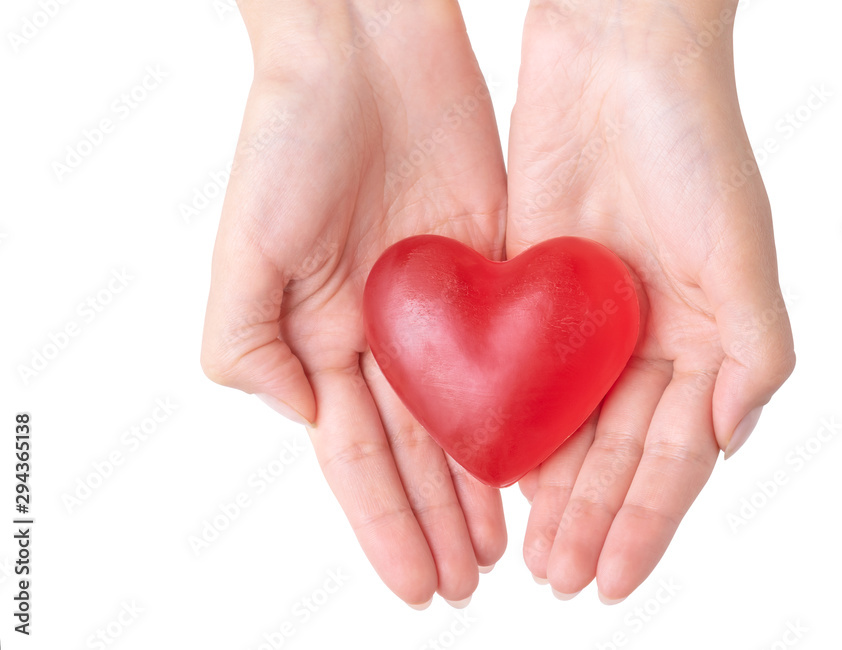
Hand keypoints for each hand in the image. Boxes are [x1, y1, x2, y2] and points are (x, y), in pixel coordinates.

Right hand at [201, 0, 506, 607]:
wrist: (370, 47)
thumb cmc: (294, 135)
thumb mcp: (247, 245)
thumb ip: (249, 345)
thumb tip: (303, 419)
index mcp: (319, 337)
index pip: (356, 455)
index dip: (385, 522)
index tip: (416, 584)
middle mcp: (380, 333)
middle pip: (414, 450)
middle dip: (436, 522)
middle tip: (466, 586)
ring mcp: (437, 307)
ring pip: (465, 416)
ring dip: (479, 486)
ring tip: (502, 550)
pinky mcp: (490, 269)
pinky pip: (508, 356)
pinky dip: (521, 412)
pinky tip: (537, 461)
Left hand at [506, 0, 794, 601]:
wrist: (614, 55)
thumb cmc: (690, 142)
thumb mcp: (738, 249)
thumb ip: (752, 350)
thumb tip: (729, 442)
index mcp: (704, 337)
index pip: (674, 452)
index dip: (646, 520)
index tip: (614, 580)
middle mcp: (646, 337)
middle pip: (616, 451)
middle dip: (591, 519)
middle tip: (560, 579)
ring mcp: (586, 318)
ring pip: (566, 424)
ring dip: (551, 489)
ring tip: (530, 552)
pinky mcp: (531, 288)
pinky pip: (520, 372)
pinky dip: (509, 424)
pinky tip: (494, 472)